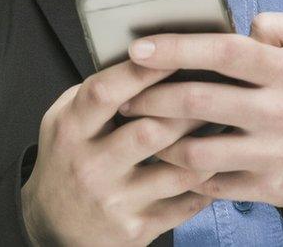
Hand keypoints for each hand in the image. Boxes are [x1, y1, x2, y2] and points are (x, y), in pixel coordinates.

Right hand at [20, 60, 216, 246]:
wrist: (53, 226)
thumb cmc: (67, 160)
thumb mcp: (64, 120)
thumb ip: (97, 92)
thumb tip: (147, 58)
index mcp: (70, 130)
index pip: (106, 93)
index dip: (144, 71)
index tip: (177, 53)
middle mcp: (90, 167)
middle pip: (151, 131)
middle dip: (190, 109)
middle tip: (219, 89)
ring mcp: (114, 202)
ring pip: (177, 170)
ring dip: (210, 145)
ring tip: (229, 124)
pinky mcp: (136, 229)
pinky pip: (185, 203)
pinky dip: (209, 183)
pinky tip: (223, 163)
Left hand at [119, 12, 282, 209]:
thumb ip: (280, 23)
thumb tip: (241, 26)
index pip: (224, 52)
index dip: (177, 47)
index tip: (139, 47)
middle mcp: (278, 112)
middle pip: (198, 101)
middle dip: (150, 96)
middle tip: (124, 94)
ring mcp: (271, 153)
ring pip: (197, 150)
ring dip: (159, 140)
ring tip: (140, 130)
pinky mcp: (267, 186)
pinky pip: (213, 182)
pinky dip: (186, 173)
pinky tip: (170, 160)